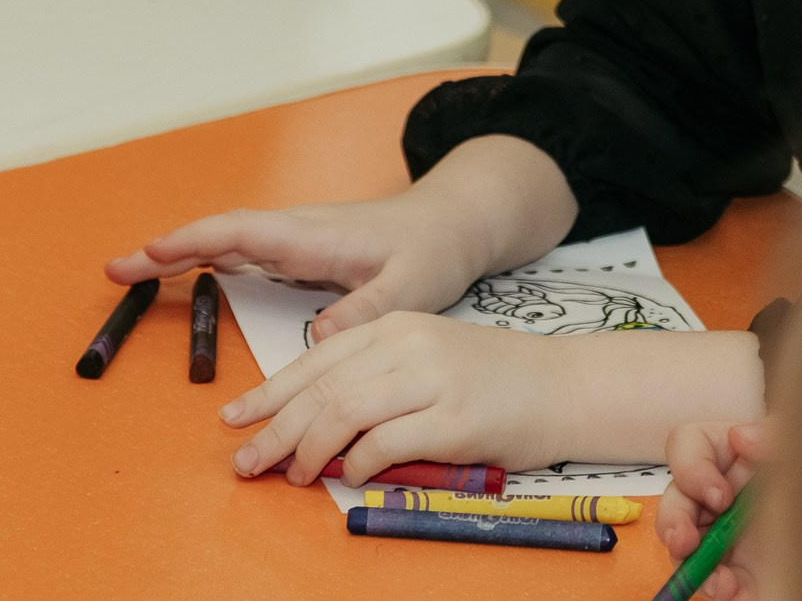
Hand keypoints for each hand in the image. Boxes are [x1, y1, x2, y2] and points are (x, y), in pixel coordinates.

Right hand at [105, 135, 579, 340]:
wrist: (456, 223)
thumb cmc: (435, 251)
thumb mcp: (412, 286)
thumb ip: (365, 311)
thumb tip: (318, 337)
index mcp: (315, 236)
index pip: (241, 234)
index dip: (192, 243)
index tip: (146, 254)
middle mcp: (298, 231)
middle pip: (221, 234)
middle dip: (166, 249)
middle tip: (113, 269)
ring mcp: (298, 238)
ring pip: (228, 239)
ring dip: (181, 252)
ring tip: (130, 272)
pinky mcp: (303, 249)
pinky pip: (246, 249)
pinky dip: (209, 257)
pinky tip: (188, 271)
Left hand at [220, 312, 577, 482]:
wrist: (566, 386)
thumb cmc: (496, 380)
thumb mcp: (430, 358)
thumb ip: (377, 378)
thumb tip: (312, 422)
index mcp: (399, 325)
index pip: (316, 360)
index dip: (269, 392)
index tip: (235, 418)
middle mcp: (410, 345)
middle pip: (321, 390)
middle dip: (274, 429)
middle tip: (246, 462)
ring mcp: (433, 380)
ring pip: (343, 414)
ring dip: (308, 452)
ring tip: (295, 476)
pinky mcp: (454, 419)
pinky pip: (384, 444)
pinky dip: (356, 465)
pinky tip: (349, 476)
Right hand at [661, 420, 768, 600]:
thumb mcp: (797, 440)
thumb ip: (770, 432)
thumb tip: (739, 436)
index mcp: (722, 452)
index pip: (684, 446)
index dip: (692, 470)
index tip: (719, 495)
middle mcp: (711, 492)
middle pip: (674, 500)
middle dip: (674, 522)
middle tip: (686, 541)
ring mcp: (716, 530)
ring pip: (682, 545)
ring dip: (690, 563)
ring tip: (717, 579)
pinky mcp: (730, 565)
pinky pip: (711, 580)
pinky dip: (719, 588)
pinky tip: (733, 589)